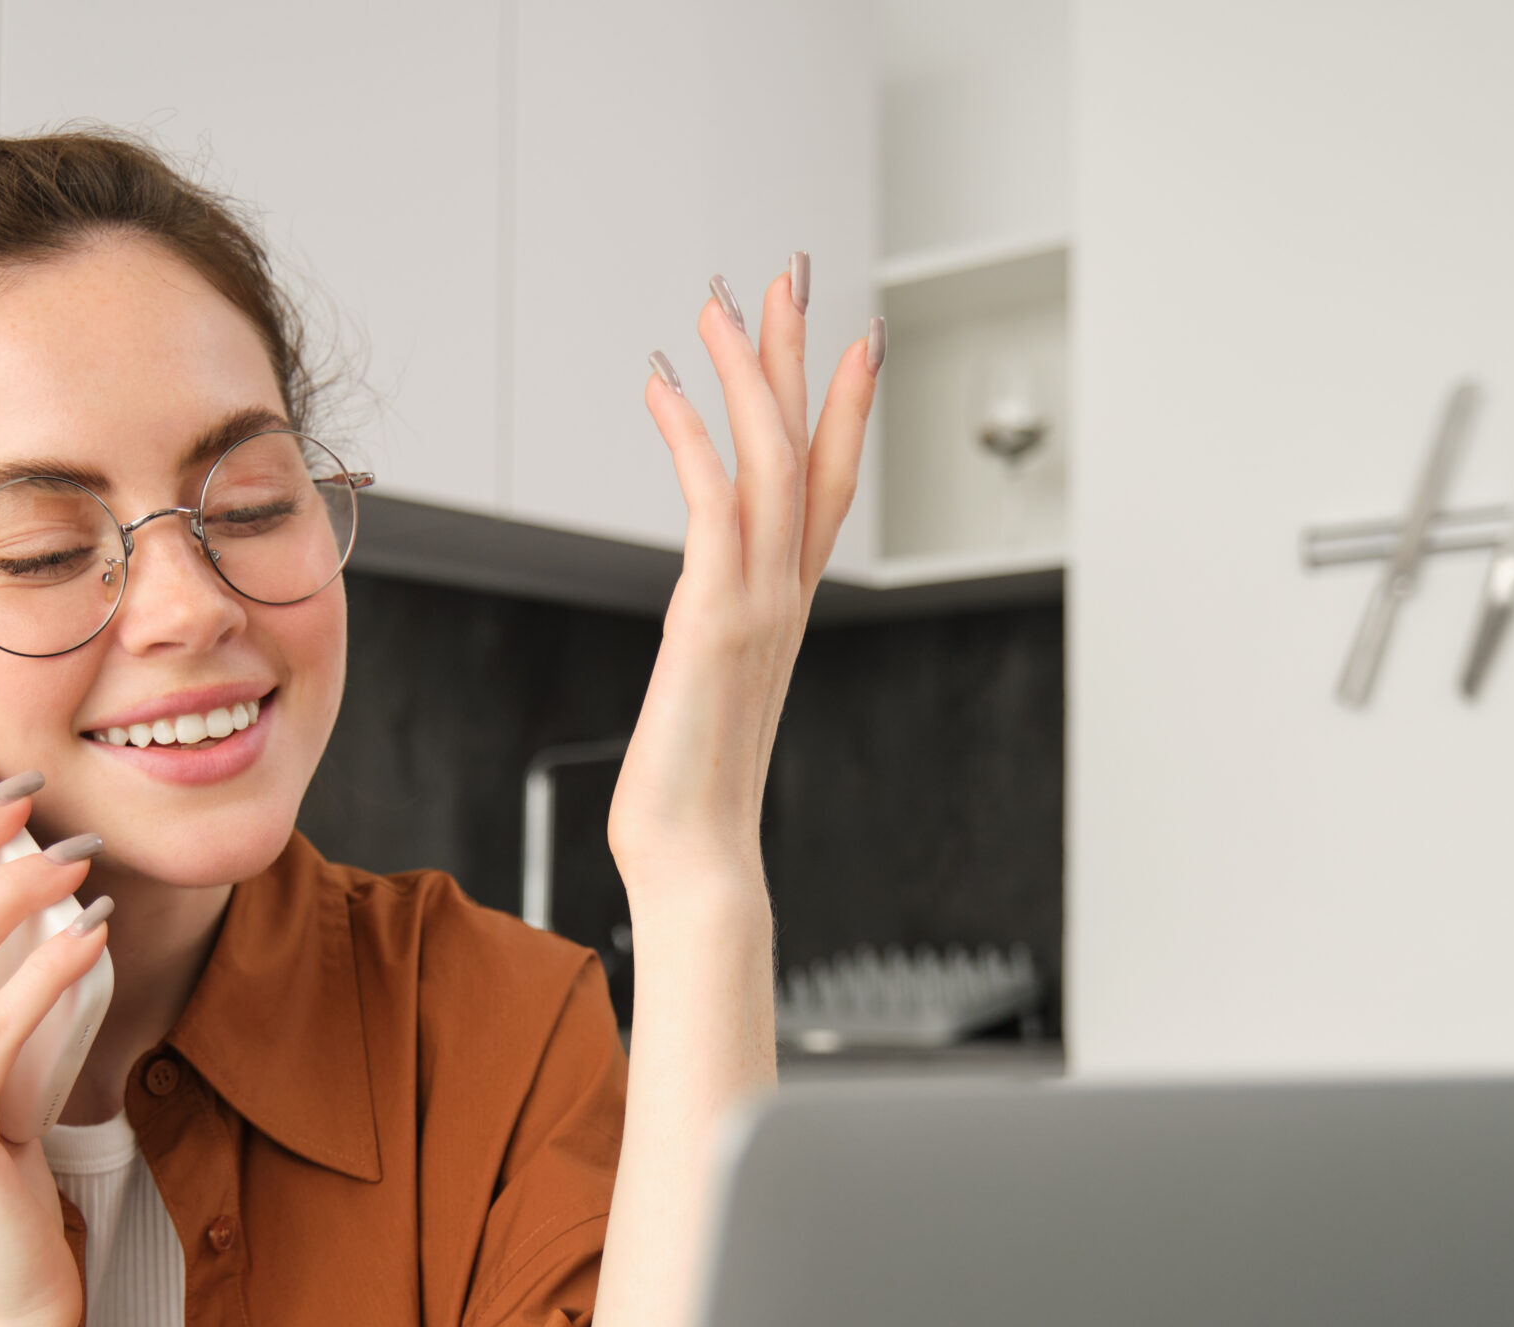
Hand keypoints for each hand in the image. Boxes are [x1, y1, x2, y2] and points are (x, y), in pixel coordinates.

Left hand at [609, 262, 878, 893]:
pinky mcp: (717, 619)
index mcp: (786, 611)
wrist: (697, 863)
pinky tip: (665, 384)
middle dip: (802, 357)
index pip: (829, 489)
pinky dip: (693, 435)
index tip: (848, 340)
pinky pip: (716, 503)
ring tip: (724, 300)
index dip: (843, 410)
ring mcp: (760, 604)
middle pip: (814, 451)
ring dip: (751, 372)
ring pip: (776, 459)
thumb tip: (702, 641)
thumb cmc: (689, 803)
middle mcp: (786, 597)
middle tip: (790, 275)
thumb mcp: (705, 705)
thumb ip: (714, 655)